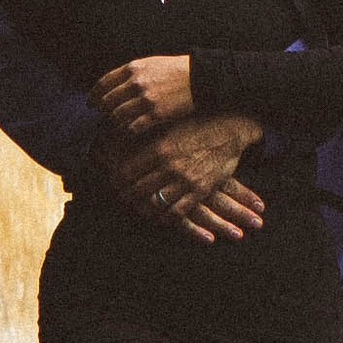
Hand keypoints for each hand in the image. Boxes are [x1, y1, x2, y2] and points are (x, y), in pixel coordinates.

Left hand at [93, 53, 194, 134]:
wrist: (199, 77)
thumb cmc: (175, 70)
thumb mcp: (151, 64)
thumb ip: (133, 73)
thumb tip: (115, 85)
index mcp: (133, 68)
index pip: (104, 82)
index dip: (94, 94)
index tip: (90, 103)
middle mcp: (136, 83)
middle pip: (108, 101)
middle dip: (102, 111)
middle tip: (101, 117)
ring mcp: (146, 99)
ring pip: (118, 116)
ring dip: (114, 122)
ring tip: (114, 126)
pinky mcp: (156, 114)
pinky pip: (133, 127)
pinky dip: (127, 131)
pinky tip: (128, 132)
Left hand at [101, 114, 265, 244]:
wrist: (230, 128)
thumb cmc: (197, 125)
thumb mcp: (169, 127)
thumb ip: (148, 139)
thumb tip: (122, 140)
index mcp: (158, 148)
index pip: (126, 172)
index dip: (116, 181)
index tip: (112, 183)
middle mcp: (168, 166)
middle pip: (137, 190)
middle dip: (126, 197)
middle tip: (122, 198)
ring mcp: (184, 180)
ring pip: (155, 204)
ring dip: (144, 209)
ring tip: (139, 208)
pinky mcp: (200, 190)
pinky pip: (177, 212)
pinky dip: (166, 218)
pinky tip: (161, 216)